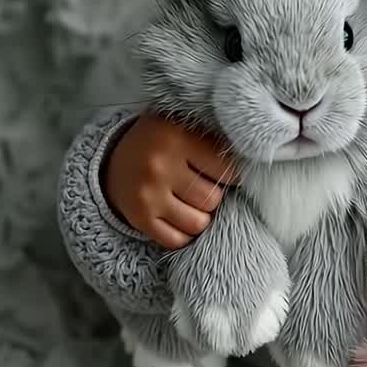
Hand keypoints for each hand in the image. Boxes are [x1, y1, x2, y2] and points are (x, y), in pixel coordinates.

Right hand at [103, 112, 237, 249]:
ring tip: (193, 202)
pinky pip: (176, 240)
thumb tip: (255, 155)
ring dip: (201, 216)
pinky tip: (180, 218)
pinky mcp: (139, 218)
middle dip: (213, 196)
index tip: (222, 172)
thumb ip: (214, 137)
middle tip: (203, 186)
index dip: (230, 175)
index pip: (227, 170)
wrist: (111, 158)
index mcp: (178, 138)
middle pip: (213, 199)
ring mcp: (148, 195)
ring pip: (199, 222)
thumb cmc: (162, 141)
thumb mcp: (185, 126)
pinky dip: (184, 233)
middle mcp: (160, 167)